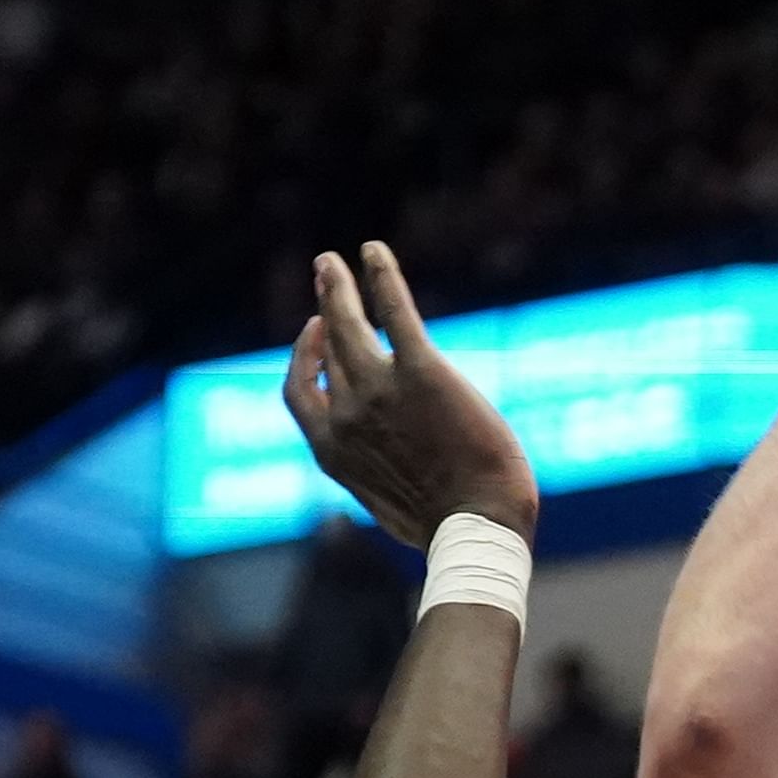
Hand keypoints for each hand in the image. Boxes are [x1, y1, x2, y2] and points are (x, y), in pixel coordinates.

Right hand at [283, 244, 535, 543]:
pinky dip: (382, 276)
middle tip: (326, 274)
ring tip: (336, 261)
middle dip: (325, 308)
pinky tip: (374, 251)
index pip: (301, 392)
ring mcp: (379, 390)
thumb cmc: (443, 526)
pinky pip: (394, 311)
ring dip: (338, 286)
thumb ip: (374, 475)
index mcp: (332, 450)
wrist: (476, 527)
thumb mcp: (388, 505)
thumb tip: (385, 475)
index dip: (305, 359)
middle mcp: (345, 414)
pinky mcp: (421, 371)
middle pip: (328, 350)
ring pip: (348, 323)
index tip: (318, 334)